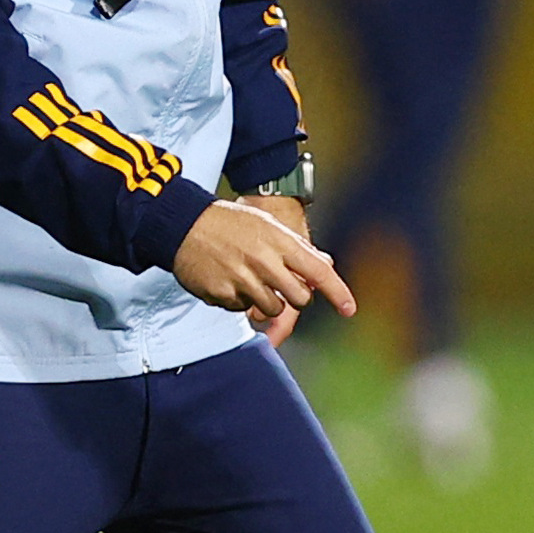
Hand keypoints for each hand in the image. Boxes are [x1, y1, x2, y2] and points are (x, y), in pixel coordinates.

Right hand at [174, 197, 351, 341]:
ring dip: (266, 301)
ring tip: (250, 279)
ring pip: (272, 309)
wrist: (183, 224)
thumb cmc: (230, 222)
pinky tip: (228, 280)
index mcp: (279, 242)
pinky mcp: (222, 294)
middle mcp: (264, 262)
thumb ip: (297, 247)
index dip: (338, 292)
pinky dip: (239, 300)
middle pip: (299, 299)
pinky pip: (242, 310)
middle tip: (279, 283)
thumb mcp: (268, 225)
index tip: (349, 309)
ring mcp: (243, 279)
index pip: (318, 272)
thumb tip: (326, 264)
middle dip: (294, 296)